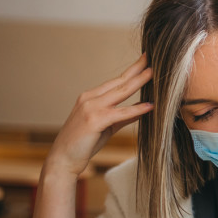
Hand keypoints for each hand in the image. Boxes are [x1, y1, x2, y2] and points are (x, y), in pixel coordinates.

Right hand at [45, 54, 152, 178]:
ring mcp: (90, 108)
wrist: (63, 160)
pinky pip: (120, 113)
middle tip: (153, 57)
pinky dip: (136, 109)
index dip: (132, 71)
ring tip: (154, 73)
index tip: (146, 61)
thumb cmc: (84, 144)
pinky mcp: (94, 120)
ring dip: (139, 82)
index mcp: (91, 97)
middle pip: (119, 81)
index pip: (116, 81)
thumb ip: (124, 116)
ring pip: (121, 92)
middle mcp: (89, 98)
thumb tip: (143, 108)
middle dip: (137, 69)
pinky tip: (150, 105)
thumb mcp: (107, 127)